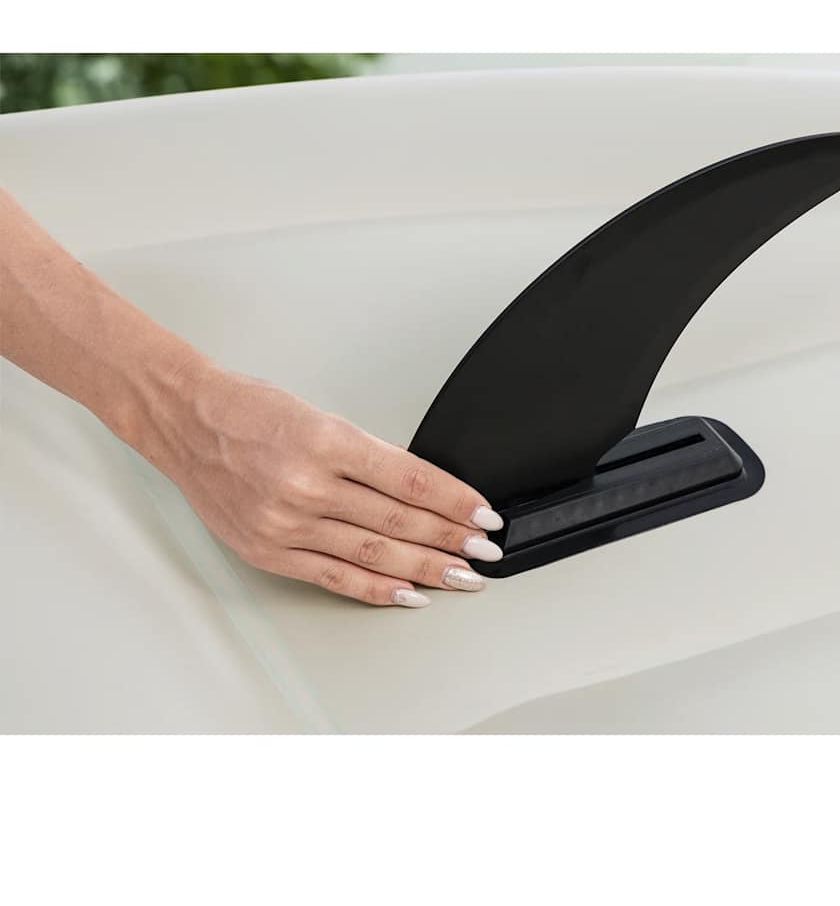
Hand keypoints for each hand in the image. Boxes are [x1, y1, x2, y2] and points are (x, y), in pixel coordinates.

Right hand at [144, 362, 503, 607]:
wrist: (187, 424)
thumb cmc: (253, 412)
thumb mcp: (322, 416)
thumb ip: (370, 456)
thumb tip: (423, 492)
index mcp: (327, 441)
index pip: (411, 479)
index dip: (455, 501)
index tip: (483, 514)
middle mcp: (307, 484)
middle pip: (399, 520)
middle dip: (451, 538)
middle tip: (485, 550)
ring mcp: (286, 522)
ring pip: (374, 553)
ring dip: (426, 568)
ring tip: (461, 576)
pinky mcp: (269, 551)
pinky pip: (334, 577)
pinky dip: (376, 588)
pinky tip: (408, 594)